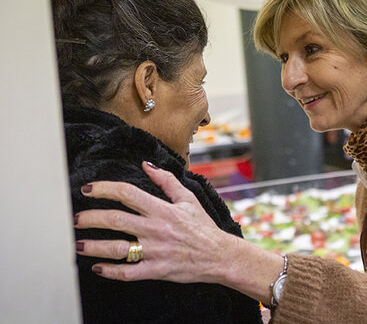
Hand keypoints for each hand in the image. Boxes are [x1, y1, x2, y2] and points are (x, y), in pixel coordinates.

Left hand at [74, 162, 237, 283]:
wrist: (219, 255)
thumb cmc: (203, 227)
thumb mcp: (188, 199)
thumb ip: (166, 181)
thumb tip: (146, 165)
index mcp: (162, 209)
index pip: (127, 193)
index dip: (104, 189)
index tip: (88, 189)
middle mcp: (155, 229)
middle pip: (115, 219)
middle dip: (90, 218)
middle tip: (74, 219)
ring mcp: (155, 250)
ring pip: (117, 248)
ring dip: (93, 246)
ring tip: (78, 244)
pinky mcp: (156, 270)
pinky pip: (128, 272)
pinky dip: (110, 271)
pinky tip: (98, 268)